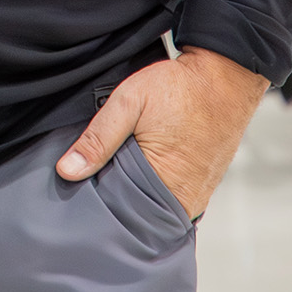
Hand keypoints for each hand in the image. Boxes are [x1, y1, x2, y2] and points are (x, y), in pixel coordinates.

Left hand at [55, 46, 268, 217]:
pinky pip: (172, 199)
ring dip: (137, 195)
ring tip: (120, 171)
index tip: (83, 188)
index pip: (121, 214)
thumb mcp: (129, 102)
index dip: (100, 202)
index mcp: (165, 185)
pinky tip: (142, 171)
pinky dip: (155, 190)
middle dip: (117, 201)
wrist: (224, 76)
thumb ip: (98, 138)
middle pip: (139, 215)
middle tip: (98, 178)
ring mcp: (198, 196)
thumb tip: (67, 171)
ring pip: (155, 208)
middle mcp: (185, 200)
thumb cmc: (179, 87)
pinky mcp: (204, 187)